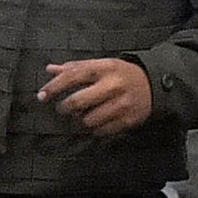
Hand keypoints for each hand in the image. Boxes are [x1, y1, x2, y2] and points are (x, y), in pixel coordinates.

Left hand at [39, 58, 153, 135]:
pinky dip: (94, 129)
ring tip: (83, 115)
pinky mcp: (128, 120)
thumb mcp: (101, 65)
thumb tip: (50, 69)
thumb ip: (75, 68)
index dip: (54, 87)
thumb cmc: (121, 74)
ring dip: (80, 120)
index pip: (73, 76)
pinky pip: (101, 131)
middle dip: (64, 108)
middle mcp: (113, 86)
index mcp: (104, 68)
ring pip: (88, 121)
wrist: (154, 84)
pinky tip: (97, 121)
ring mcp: (121, 104)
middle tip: (62, 109)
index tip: (42, 95)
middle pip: (77, 102)